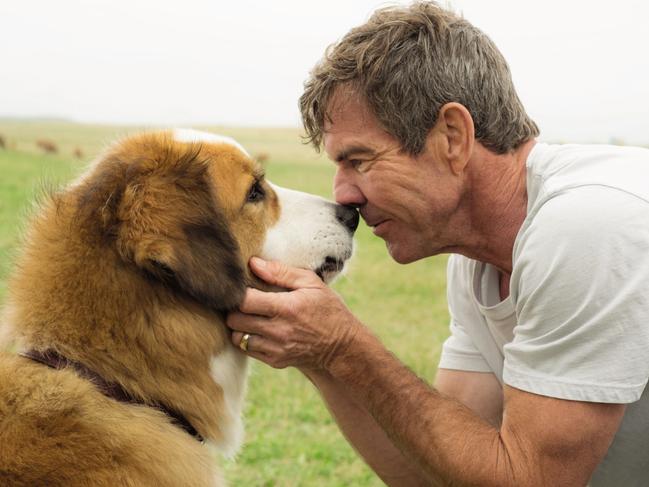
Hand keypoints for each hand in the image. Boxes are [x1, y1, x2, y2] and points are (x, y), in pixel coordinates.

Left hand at [227, 257, 362, 371]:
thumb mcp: (312, 283)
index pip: (244, 301)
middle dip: (235, 308)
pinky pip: (247, 349)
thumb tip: (253, 264)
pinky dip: (247, 339)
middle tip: (245, 301)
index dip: (238, 292)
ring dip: (239, 325)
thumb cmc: (327, 309)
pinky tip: (259, 329)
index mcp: (287, 307)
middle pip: (235, 319)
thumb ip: (281, 272)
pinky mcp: (274, 360)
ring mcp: (276, 348)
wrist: (341, 347)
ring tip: (251, 316)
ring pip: (237, 336)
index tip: (244, 287)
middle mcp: (278, 330)